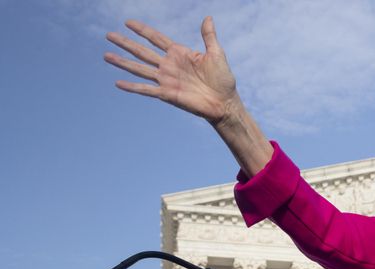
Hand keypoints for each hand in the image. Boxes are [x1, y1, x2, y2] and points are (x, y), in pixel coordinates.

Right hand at [105, 17, 237, 123]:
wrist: (225, 102)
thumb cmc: (223, 79)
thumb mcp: (216, 53)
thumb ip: (208, 36)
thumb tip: (208, 17)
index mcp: (179, 53)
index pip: (156, 39)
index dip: (142, 30)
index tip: (128, 22)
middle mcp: (169, 65)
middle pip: (142, 51)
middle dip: (125, 43)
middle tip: (108, 34)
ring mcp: (166, 79)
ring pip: (139, 68)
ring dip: (122, 62)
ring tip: (106, 56)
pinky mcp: (167, 94)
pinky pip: (146, 90)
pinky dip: (132, 87)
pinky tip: (118, 83)